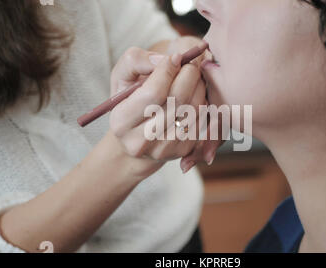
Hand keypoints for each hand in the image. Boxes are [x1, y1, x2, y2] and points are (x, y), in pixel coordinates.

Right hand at [109, 46, 207, 176]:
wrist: (137, 135)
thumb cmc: (130, 99)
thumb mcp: (122, 76)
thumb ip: (135, 60)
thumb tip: (163, 60)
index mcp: (121, 121)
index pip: (153, 93)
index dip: (168, 70)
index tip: (174, 58)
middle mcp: (140, 141)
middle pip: (177, 101)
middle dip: (189, 75)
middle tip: (190, 63)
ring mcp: (163, 149)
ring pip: (193, 110)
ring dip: (199, 87)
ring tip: (193, 77)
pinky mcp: (182, 151)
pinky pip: (202, 120)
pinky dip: (203, 102)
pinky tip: (196, 94)